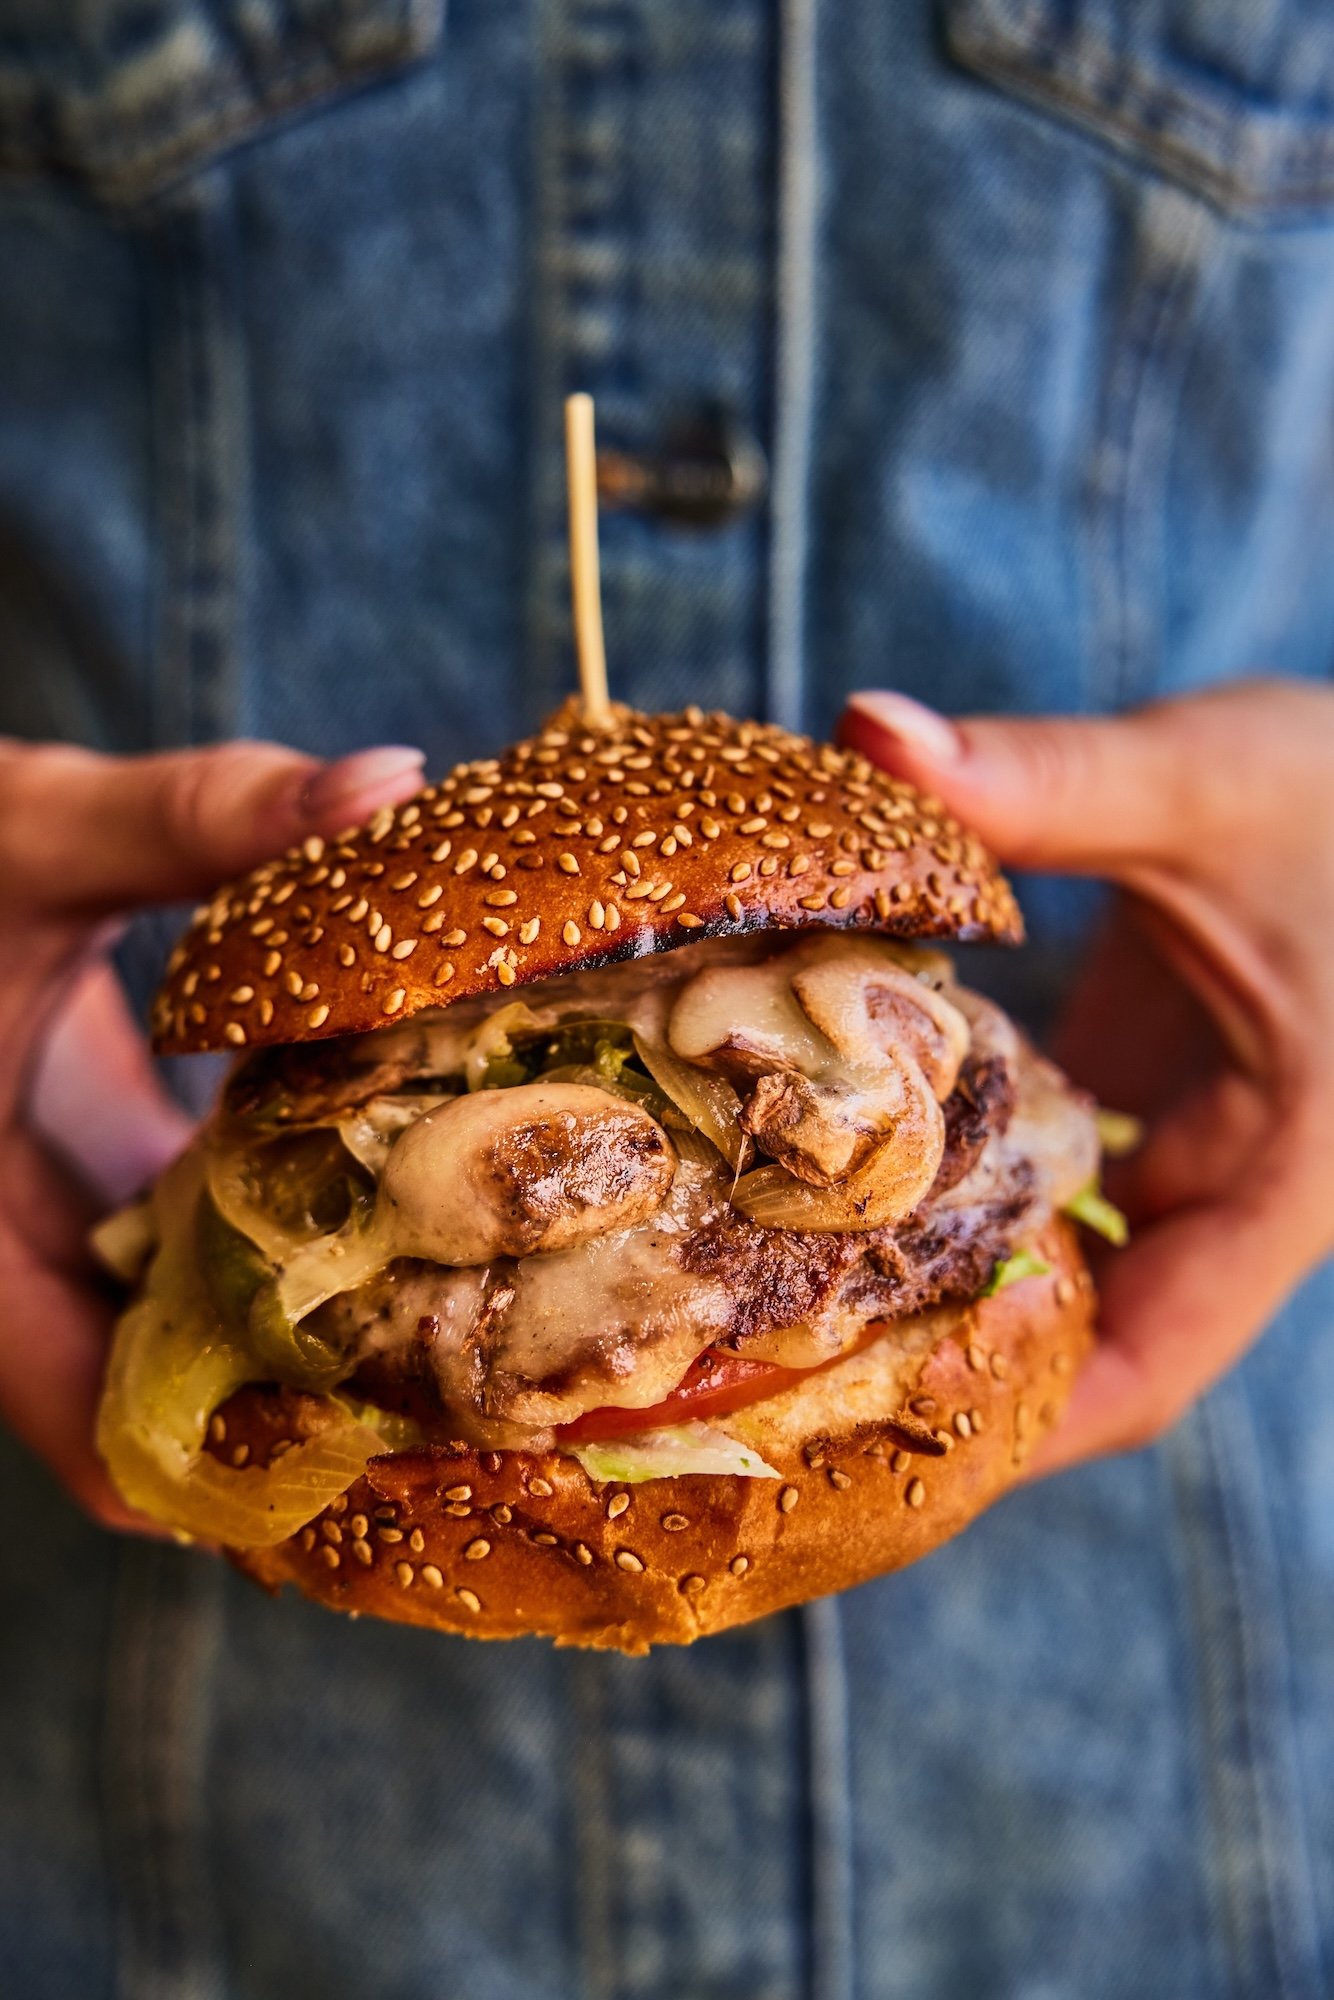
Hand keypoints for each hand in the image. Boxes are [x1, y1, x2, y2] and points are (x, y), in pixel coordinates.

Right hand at [0, 738, 424, 1526]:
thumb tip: (387, 780)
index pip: (71, 1408)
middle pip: (134, 1384)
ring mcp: (31, 1208)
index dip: (197, 1470)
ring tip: (433, 1329)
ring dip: (267, 1331)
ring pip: (149, 1317)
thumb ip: (195, 818)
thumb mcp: (34, 831)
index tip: (345, 1478)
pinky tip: (362, 1205)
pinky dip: (243, 1243)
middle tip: (440, 1413)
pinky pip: (152, 1244)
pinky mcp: (65, 1163)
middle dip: (271, 1411)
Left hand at [838, 678, 1333, 1470]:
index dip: (1026, 1427)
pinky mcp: (1143, 1099)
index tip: (877, 1437)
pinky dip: (959, 1193)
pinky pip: (1049, 1187)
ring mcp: (1184, 1152)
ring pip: (1063, 1270)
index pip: (1153, 1362)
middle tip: (776, 1369)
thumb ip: (1048, 777)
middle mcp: (1232, 1192)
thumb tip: (869, 733)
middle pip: (1087, 1343)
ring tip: (780, 1290)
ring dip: (946, 1285)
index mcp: (1285, 1176)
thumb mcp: (1204, 780)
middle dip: (951, 1371)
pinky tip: (841, 1168)